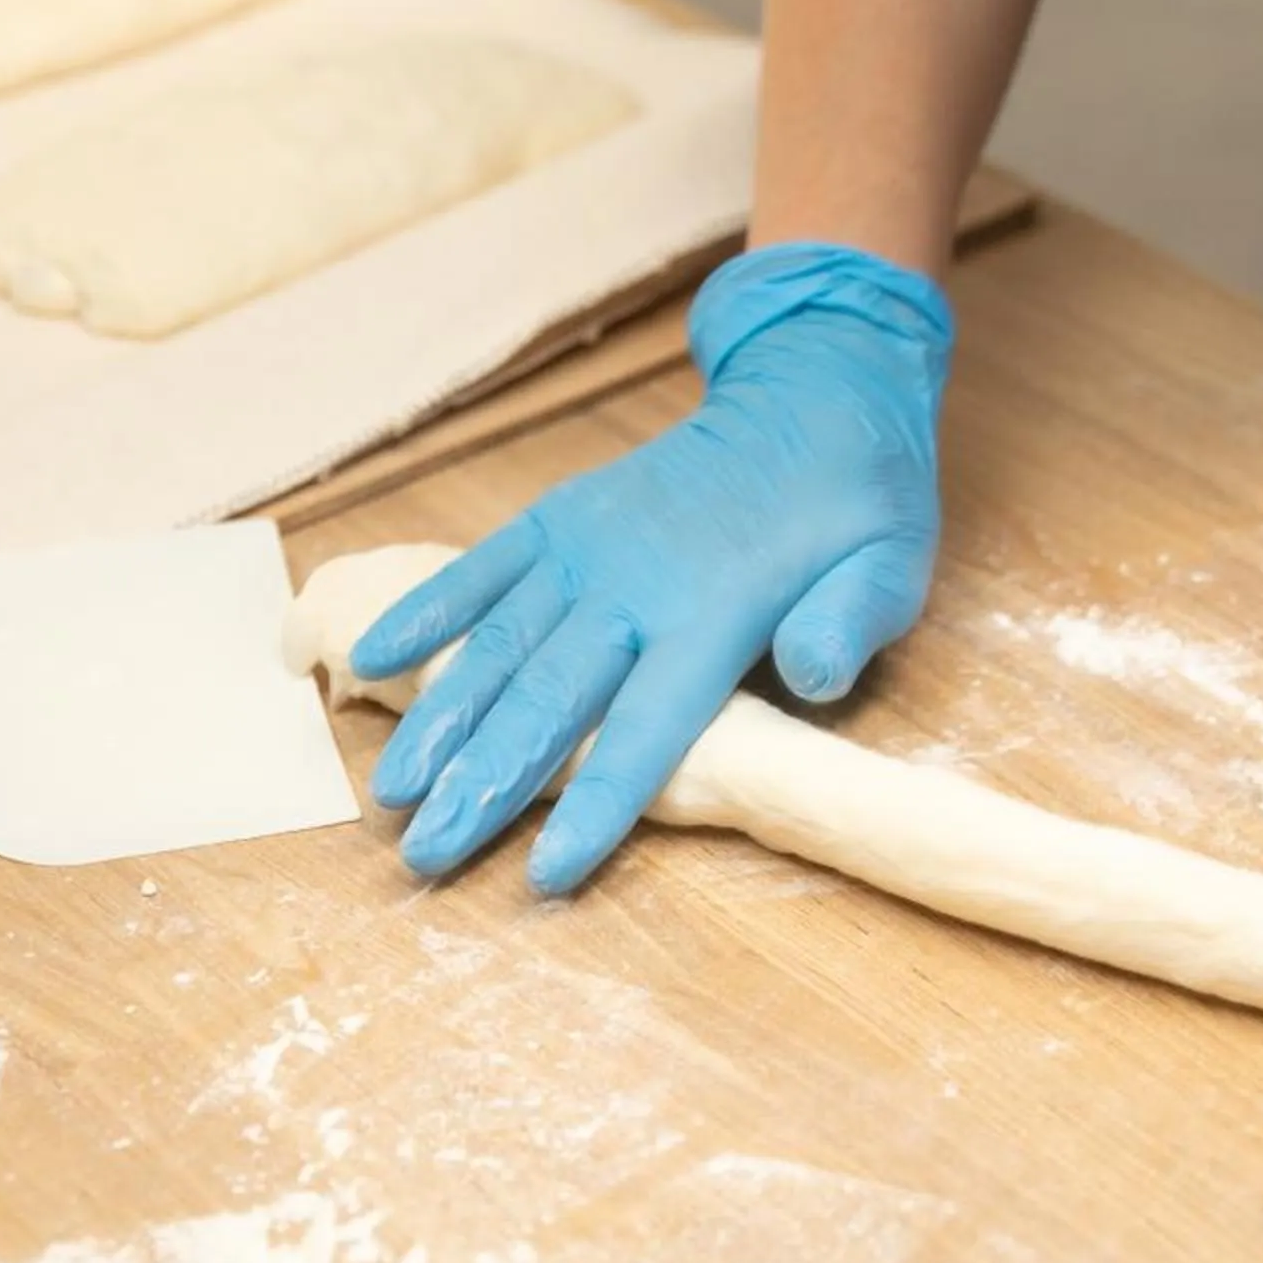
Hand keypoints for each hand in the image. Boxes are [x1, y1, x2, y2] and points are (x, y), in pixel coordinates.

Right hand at [351, 242, 951, 890]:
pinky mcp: (562, 516)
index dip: (599, 802)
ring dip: (439, 717)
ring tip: (392, 790)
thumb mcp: (891, 563)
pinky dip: (428, 612)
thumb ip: (850, 622)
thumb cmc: (858, 502)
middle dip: (484, 780)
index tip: (545, 872)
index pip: (651, 725)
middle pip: (550, 696)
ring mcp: (589, 543)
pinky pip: (483, 566)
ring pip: (499, 641)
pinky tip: (371, 660)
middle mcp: (635, 579)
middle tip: (425, 853)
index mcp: (718, 608)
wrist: (815, 390)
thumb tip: (816, 676)